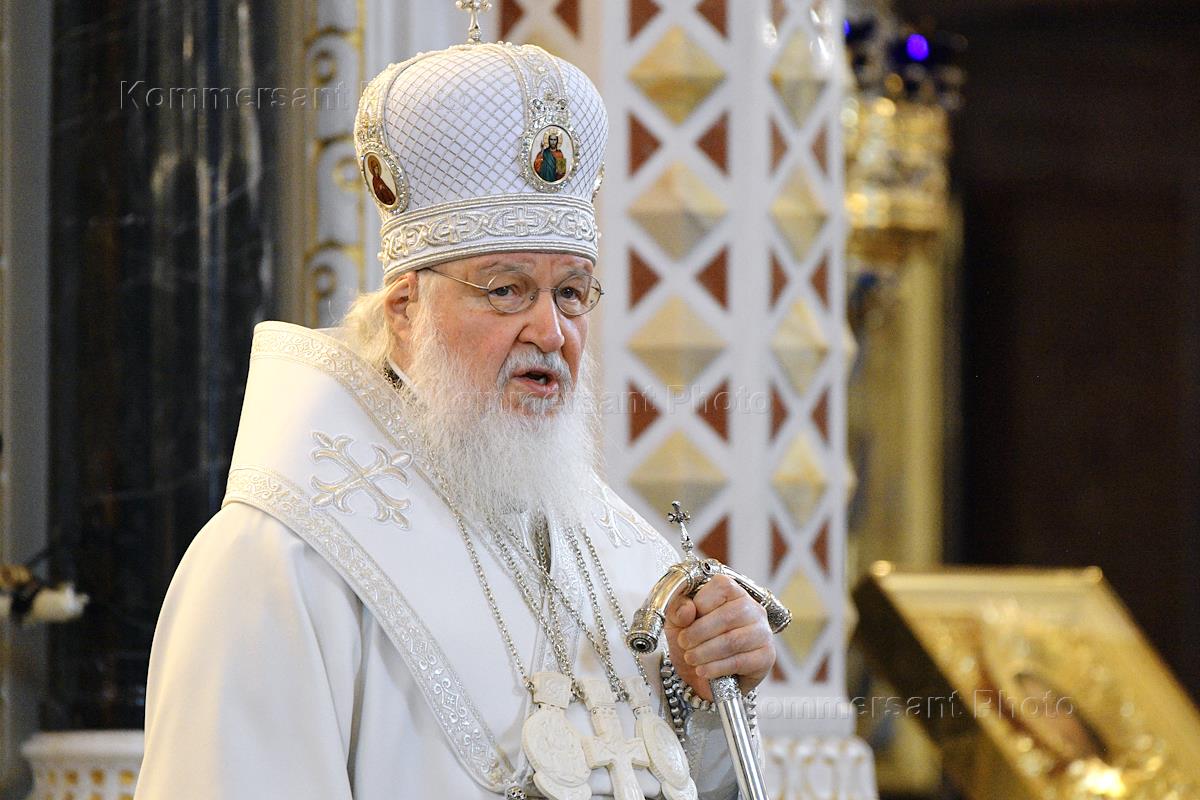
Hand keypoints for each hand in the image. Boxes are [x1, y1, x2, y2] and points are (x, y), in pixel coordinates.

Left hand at [664, 575, 775, 701]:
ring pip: (732, 640)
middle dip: (699, 633)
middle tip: (684, 644)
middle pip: (727, 616)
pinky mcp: (766, 657)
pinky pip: (740, 661)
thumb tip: (687, 609)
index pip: (721, 588)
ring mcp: (763, 632)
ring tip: (691, 658)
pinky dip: (716, 668)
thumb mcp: (677, 622)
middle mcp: (753, 608)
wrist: (704, 677)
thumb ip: (677, 610)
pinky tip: (704, 670)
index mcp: (734, 591)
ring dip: (705, 652)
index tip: (685, 623)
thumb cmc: (694, 642)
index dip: (699, 605)